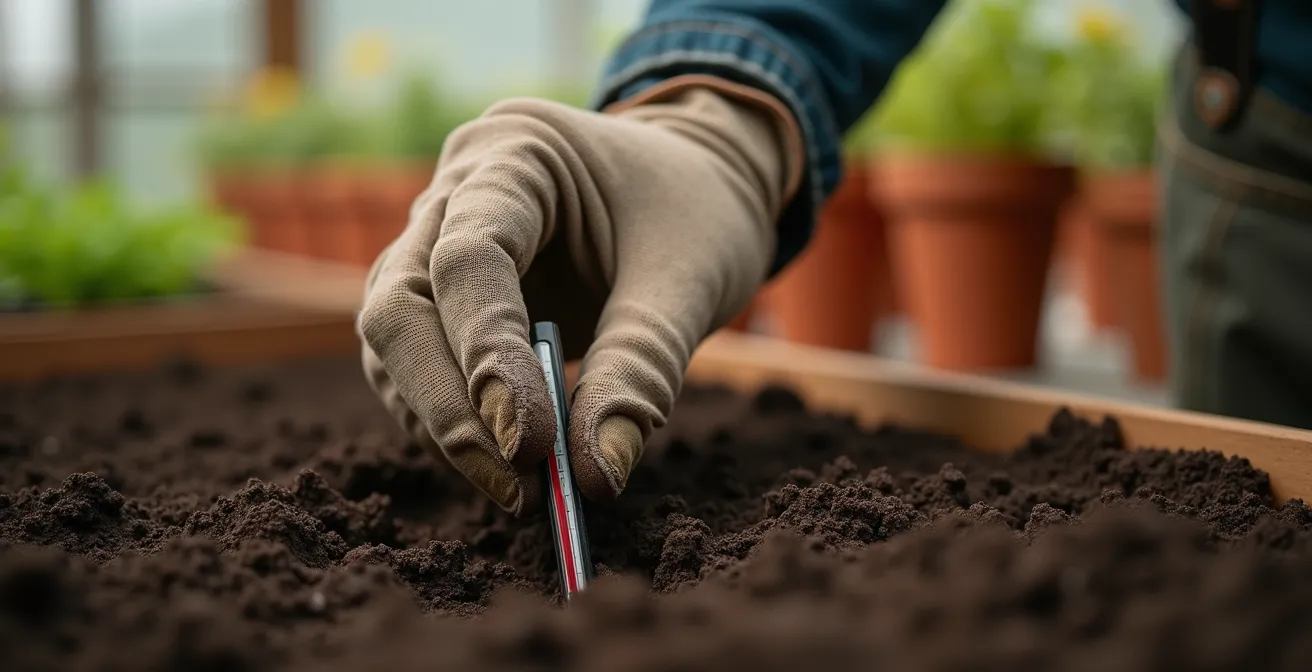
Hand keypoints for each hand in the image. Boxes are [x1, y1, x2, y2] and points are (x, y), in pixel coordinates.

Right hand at [357, 76, 800, 514]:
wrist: (698, 182)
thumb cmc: (698, 215)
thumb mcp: (689, 283)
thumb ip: (640, 369)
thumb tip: (594, 478)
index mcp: (518, 149)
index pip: (469, 257)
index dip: (487, 356)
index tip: (528, 445)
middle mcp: (455, 185)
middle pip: (400, 302)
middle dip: (447, 404)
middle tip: (515, 482)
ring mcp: (435, 235)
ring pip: (393, 339)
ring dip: (442, 422)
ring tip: (518, 486)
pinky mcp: (440, 289)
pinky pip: (415, 359)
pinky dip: (450, 418)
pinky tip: (505, 460)